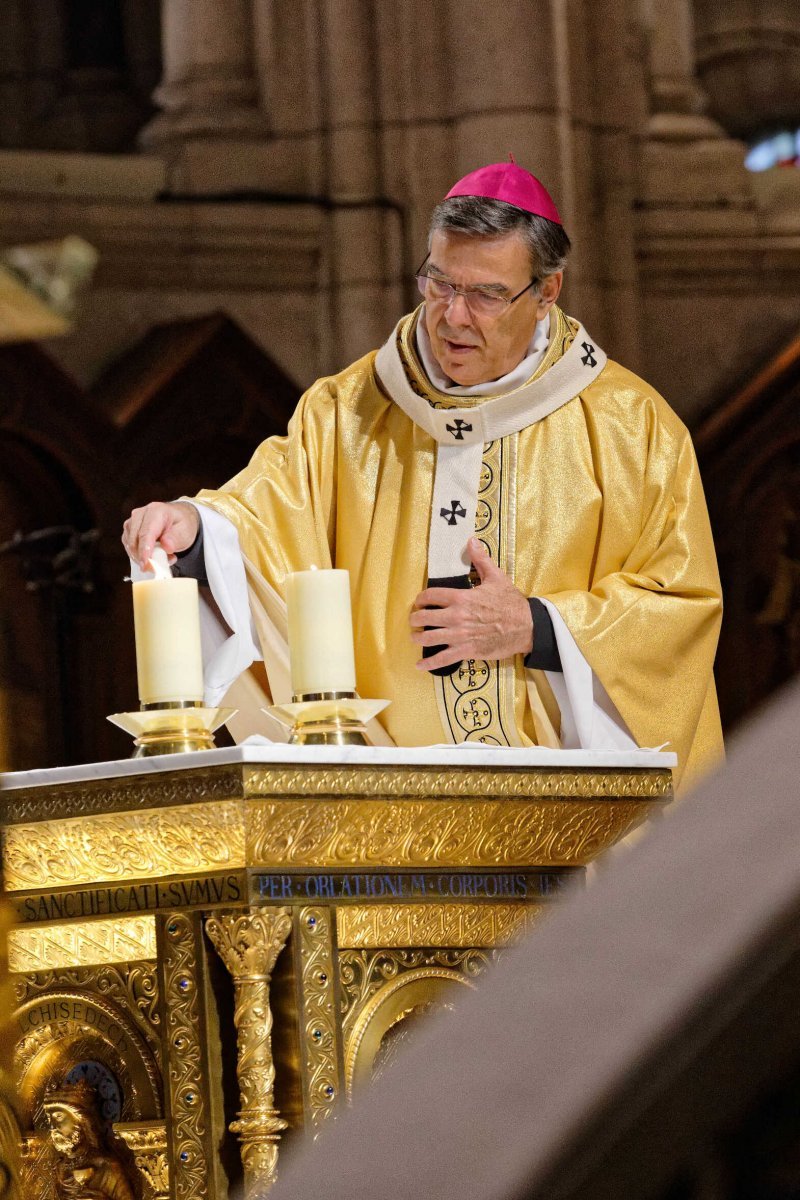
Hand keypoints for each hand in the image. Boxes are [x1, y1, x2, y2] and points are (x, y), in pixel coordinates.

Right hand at [122, 501, 199, 568]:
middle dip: (144, 557)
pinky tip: (154, 554)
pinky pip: (129, 548)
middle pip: (134, 541)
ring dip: (143, 557)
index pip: (146, 533)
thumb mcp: (185, 531)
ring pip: (130, 546)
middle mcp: (140, 514)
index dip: (144, 550)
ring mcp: (132, 522)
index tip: (145, 564)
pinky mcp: (129, 531)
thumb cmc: (181, 524)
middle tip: (160, 566)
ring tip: (163, 557)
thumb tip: (166, 546)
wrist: (177, 519)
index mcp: (156, 511)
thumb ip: (176, 538)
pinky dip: (140, 555)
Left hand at [410, 537, 533, 671]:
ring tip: (415, 637)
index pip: (430, 596)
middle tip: (415, 621)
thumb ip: (481, 559)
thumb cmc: (511, 602)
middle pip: (423, 618)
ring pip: (428, 638)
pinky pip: (442, 659)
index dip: (420, 600)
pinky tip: (420, 665)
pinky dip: (429, 663)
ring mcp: (460, 635)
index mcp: (461, 597)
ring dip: (417, 638)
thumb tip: (471, 541)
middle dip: (415, 619)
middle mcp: (456, 616)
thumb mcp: (496, 577)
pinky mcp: (466, 650)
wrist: (526, 626)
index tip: (419, 603)